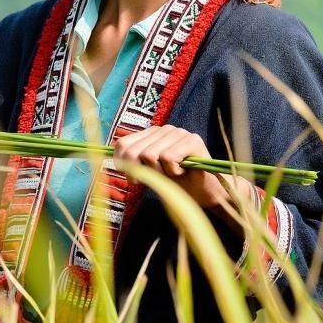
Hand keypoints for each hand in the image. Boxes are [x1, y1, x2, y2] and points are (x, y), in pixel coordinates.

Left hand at [113, 125, 251, 219]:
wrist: (206, 193)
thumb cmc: (178, 184)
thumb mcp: (151, 174)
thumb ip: (135, 164)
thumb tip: (116, 160)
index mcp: (151, 134)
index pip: (123, 143)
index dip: (121, 162)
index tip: (130, 178)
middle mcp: (164, 129)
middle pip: (135, 151)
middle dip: (140, 172)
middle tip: (153, 181)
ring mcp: (179, 133)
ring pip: (150, 155)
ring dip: (160, 173)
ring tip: (173, 175)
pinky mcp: (193, 140)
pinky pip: (168, 158)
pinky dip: (173, 172)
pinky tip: (183, 173)